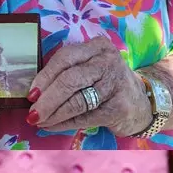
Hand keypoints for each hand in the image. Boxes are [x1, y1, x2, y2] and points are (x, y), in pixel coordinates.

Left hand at [27, 37, 152, 135]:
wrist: (142, 103)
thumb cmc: (107, 83)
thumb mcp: (92, 67)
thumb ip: (68, 72)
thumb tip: (34, 92)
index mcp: (98, 46)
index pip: (65, 58)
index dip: (45, 76)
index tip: (31, 93)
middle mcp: (108, 62)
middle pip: (70, 79)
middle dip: (47, 99)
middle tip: (33, 112)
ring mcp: (115, 84)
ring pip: (77, 101)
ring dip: (54, 114)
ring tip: (39, 121)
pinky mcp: (119, 108)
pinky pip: (85, 117)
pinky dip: (64, 123)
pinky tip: (52, 126)